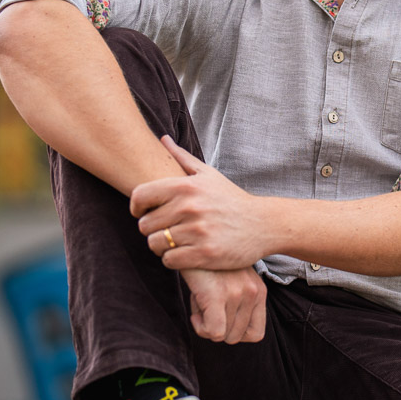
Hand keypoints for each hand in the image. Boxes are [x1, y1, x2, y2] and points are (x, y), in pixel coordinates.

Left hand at [132, 136, 269, 269]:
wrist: (264, 224)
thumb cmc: (232, 199)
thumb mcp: (210, 175)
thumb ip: (182, 158)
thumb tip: (163, 139)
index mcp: (187, 186)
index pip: (139, 196)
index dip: (136, 207)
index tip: (144, 212)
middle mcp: (190, 207)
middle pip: (145, 224)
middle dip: (152, 229)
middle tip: (165, 230)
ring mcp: (197, 231)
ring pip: (155, 244)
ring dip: (161, 246)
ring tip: (174, 242)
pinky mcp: (204, 253)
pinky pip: (169, 260)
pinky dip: (174, 260)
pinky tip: (184, 254)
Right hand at [180, 266, 265, 343]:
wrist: (192, 241)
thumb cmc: (209, 264)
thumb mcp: (233, 281)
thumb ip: (237, 304)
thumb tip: (223, 334)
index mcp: (259, 291)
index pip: (256, 334)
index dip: (235, 333)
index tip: (222, 319)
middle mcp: (252, 293)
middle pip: (236, 337)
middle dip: (217, 328)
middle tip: (207, 309)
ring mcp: (237, 294)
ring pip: (223, 336)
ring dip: (206, 325)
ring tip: (201, 304)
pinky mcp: (218, 295)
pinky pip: (214, 332)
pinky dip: (201, 328)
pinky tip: (195, 313)